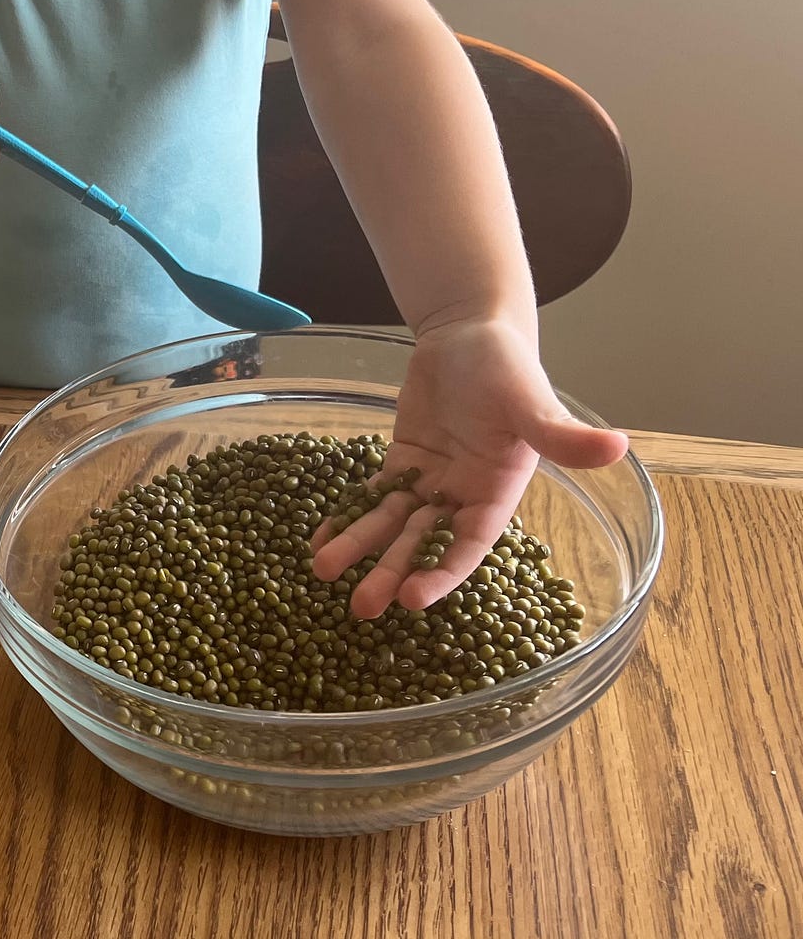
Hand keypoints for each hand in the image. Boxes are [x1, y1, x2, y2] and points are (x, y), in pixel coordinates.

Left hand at [310, 317, 628, 618]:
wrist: (470, 331)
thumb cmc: (506, 364)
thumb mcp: (530, 398)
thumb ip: (562, 433)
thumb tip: (619, 448)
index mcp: (499, 491)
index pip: (471, 544)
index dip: (444, 572)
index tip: (412, 598)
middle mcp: (464, 496)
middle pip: (424, 544)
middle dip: (392, 572)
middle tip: (361, 607)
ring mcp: (431, 482)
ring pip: (392, 525)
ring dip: (361, 548)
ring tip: (323, 571)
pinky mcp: (402, 463)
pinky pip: (372, 498)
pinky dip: (347, 516)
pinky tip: (319, 540)